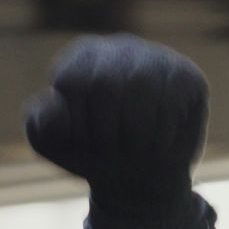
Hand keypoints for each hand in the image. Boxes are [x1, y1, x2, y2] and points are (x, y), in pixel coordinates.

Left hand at [25, 34, 207, 217]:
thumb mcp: (53, 145)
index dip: (78, 124)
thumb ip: (40, 122)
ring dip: (134, 137)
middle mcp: (119, 48)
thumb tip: (55, 99)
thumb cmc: (91, 155)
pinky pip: (174, 102)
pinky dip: (161, 137)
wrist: (138, 180)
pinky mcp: (188, 77)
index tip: (84, 144)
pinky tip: (158, 146)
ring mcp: (157, 59)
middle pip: (106, 82)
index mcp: (81, 57)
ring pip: (142, 88)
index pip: (73, 79)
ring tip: (134, 154)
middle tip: (112, 155)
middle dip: (106, 133)